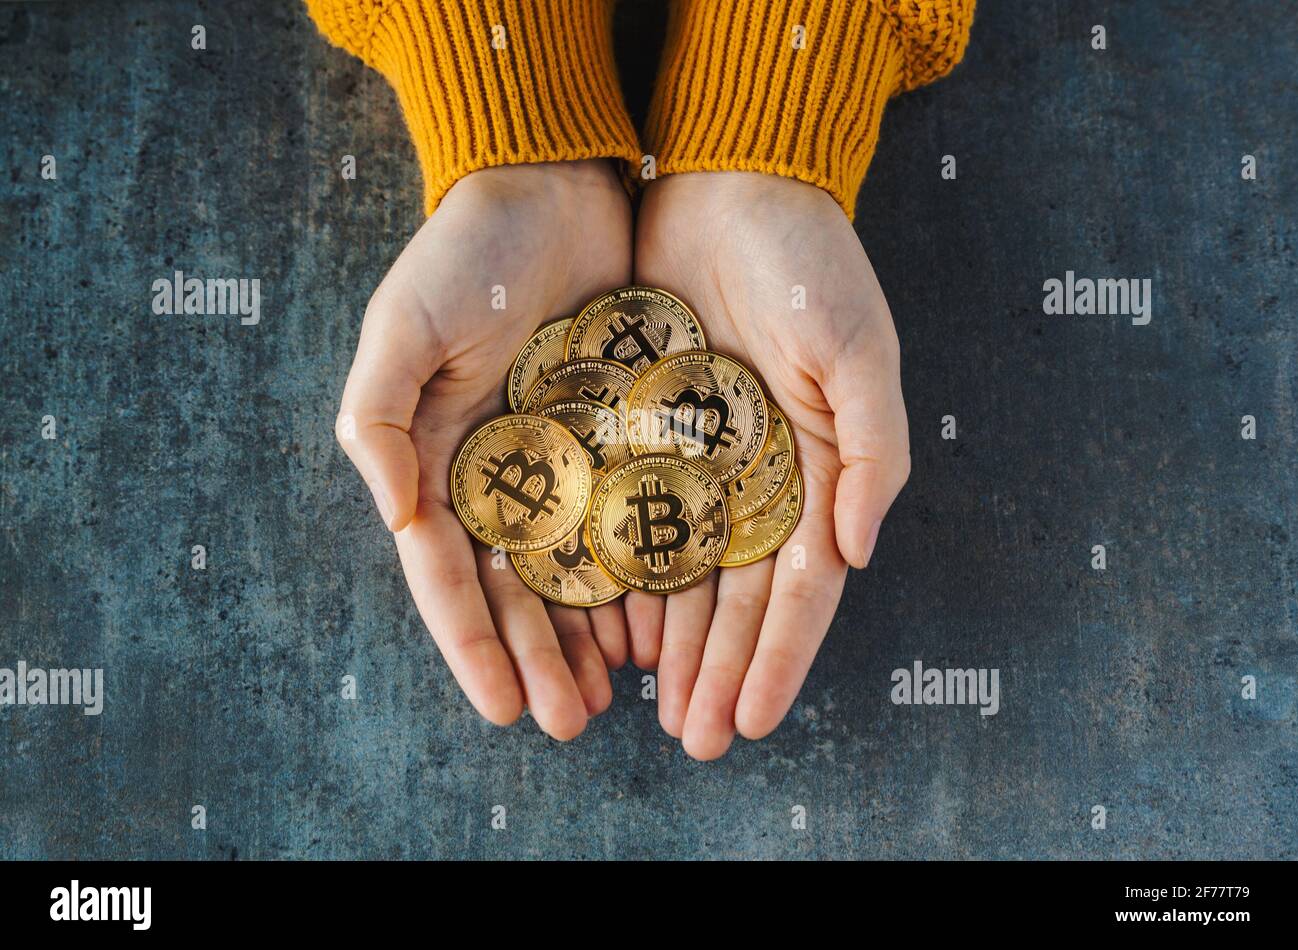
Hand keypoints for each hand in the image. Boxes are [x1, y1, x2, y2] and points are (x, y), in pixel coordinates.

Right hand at [336, 160, 633, 739]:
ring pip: (576, 567)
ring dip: (589, 635)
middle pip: (518, 587)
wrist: (551, 183)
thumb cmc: (468, 251)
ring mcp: (564, 456)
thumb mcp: (402, 327)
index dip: (472, 645)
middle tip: (571, 724)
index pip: (451, 572)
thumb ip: (379, 422)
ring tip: (619, 696)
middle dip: (538, 658)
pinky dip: (639, 571)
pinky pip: (631, 516)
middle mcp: (500, 470)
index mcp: (440, 458)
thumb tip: (400, 521)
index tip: (502, 710)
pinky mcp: (622, 433)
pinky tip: (658, 621)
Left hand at [629, 172, 910, 758]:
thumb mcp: (859, 350)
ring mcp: (693, 459)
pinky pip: (624, 515)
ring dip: (668, 642)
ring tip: (644, 706)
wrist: (729, 183)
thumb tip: (857, 554)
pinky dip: (618, 572)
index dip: (778, 657)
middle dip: (716, 669)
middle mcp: (753, 476)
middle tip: (690, 740)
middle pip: (734, 595)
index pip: (800, 585)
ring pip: (678, 572)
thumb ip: (872, 451)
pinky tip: (604, 627)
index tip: (749, 721)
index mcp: (814, 468)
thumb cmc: (808, 262)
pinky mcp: (636, 430)